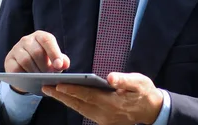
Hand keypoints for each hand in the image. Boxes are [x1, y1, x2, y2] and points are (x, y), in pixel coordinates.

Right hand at [4, 30, 70, 92]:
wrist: (27, 71)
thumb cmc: (44, 62)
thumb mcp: (55, 61)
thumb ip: (62, 61)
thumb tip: (64, 64)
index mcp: (40, 36)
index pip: (47, 40)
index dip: (54, 53)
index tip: (59, 66)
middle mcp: (27, 40)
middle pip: (36, 52)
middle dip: (45, 66)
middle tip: (49, 76)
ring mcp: (16, 49)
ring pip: (26, 60)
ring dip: (35, 72)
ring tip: (41, 79)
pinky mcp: (9, 60)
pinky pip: (16, 69)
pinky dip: (24, 75)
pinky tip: (30, 80)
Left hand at [42, 72, 163, 124]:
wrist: (152, 110)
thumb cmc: (144, 92)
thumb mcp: (139, 82)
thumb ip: (124, 80)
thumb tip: (111, 78)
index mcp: (112, 102)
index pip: (87, 95)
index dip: (72, 90)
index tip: (57, 85)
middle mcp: (105, 113)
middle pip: (79, 104)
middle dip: (61, 96)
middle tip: (45, 87)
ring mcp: (103, 120)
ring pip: (80, 109)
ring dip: (65, 101)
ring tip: (51, 91)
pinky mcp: (103, 122)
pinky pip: (84, 112)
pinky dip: (74, 105)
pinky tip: (66, 98)